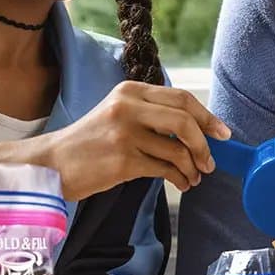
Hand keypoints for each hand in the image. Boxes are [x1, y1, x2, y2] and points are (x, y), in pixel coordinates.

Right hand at [42, 81, 231, 200]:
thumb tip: (195, 129)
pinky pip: (165, 169)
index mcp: (129, 91)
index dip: (207, 116)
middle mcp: (127, 107)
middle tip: (211, 161)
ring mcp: (125, 133)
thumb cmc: (88, 144)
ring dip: (193, 167)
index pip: (181, 98)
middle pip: (184, 119)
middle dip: (205, 143)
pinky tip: (181, 184)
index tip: (222, 133)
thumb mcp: (116, 115)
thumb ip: (149, 114)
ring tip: (194, 178)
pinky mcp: (123, 160)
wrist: (52, 164)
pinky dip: (180, 179)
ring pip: (178, 148)